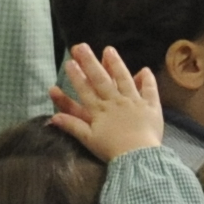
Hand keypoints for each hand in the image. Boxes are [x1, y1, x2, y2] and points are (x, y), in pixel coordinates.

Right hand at [47, 45, 166, 161]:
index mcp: (100, 110)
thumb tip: (52, 117)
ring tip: (108, 50)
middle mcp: (115, 102)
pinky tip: (144, 69)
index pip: (85, 90)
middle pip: (101, 79)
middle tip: (80, 47)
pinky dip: (147, 80)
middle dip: (89, 62)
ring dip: (115, 64)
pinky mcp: (151, 107)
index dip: (77, 76)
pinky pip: (150, 90)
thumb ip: (72, 125)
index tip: (69, 62)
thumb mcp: (88, 139)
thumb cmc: (112, 151)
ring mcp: (134, 102)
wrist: (137, 157)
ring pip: (123, 79)